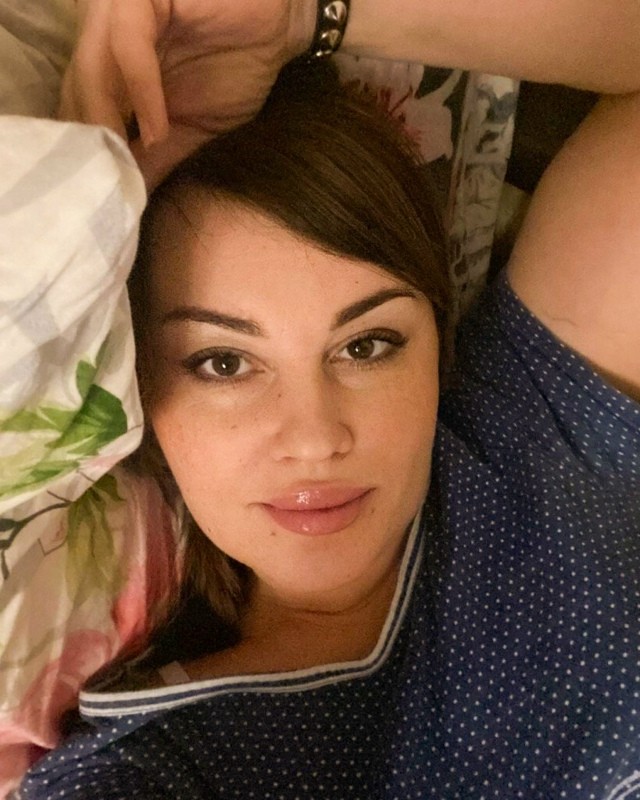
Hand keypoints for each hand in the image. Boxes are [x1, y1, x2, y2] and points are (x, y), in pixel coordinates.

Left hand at [59, 0, 315, 186]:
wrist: (282, 27)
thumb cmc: (238, 69)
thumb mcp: (193, 129)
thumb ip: (157, 156)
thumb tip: (127, 199)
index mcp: (112, 63)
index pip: (78, 107)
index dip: (87, 151)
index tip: (103, 195)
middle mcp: (106, 33)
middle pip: (77, 91)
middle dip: (91, 142)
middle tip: (108, 189)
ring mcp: (120, 11)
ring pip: (92, 68)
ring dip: (107, 121)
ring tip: (124, 165)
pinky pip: (129, 44)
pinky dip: (142, 92)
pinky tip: (158, 130)